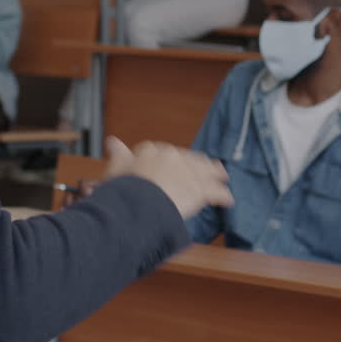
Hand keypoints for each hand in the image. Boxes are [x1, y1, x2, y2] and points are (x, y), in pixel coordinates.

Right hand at [104, 136, 233, 218]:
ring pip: (206, 171)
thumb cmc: (124, 187)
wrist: (138, 200)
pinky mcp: (200, 190)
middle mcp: (173, 157)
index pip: (165, 153)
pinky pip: (215, 192)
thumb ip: (119, 154)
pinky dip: (223, 196)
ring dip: (215, 174)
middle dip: (197, 164)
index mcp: (152, 151)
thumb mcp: (116, 168)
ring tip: (223, 177)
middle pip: (189, 159)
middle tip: (206, 168)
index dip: (172, 159)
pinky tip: (228, 200)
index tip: (175, 162)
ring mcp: (188, 172)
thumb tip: (112, 141)